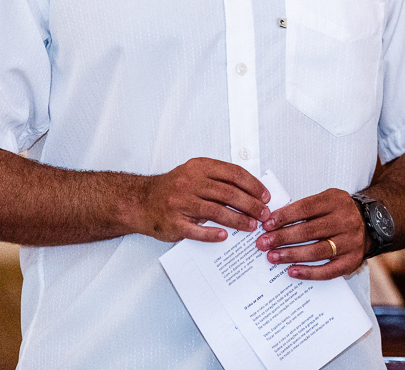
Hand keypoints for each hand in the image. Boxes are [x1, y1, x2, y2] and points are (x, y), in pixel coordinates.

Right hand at [135, 157, 269, 242]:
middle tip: (264, 214)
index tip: (265, 196)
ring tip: (251, 226)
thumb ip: (219, 179)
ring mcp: (180, 203)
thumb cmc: (173, 188)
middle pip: (228, 193)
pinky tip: (225, 236)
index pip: (234, 174)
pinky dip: (212, 234)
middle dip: (251, 205)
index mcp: (199, 168)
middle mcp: (189, 183)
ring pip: (216, 211)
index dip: (253, 186)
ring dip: (238, 220)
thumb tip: (252, 191)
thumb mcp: (195, 174)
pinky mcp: (174, 222)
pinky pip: (196, 230)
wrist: (139, 201)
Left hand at [257, 188, 364, 279]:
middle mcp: (346, 221)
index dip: (285, 217)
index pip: (307, 208)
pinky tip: (292, 271)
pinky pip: (328, 270)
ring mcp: (350, 242)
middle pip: (309, 231)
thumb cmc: (339, 213)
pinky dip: (309, 272)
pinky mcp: (351, 260)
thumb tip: (273, 223)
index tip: (267, 225)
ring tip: (272, 257)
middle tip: (263, 243)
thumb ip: (304, 208)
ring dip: (291, 255)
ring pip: (317, 251)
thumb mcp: (326, 200)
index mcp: (337, 201)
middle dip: (283, 238)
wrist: (370, 224)